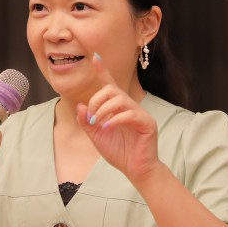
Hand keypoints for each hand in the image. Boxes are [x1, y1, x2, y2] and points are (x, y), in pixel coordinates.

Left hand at [76, 54, 160, 183]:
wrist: (135, 170)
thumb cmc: (119, 152)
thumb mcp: (96, 137)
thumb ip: (86, 122)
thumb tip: (80, 105)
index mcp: (117, 108)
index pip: (109, 85)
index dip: (102, 70)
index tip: (95, 56)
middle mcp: (129, 106)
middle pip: (111, 89)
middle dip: (96, 100)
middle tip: (91, 117)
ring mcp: (139, 113)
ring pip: (120, 99)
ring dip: (104, 110)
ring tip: (99, 123)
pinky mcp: (147, 123)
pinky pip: (130, 113)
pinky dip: (116, 119)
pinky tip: (108, 127)